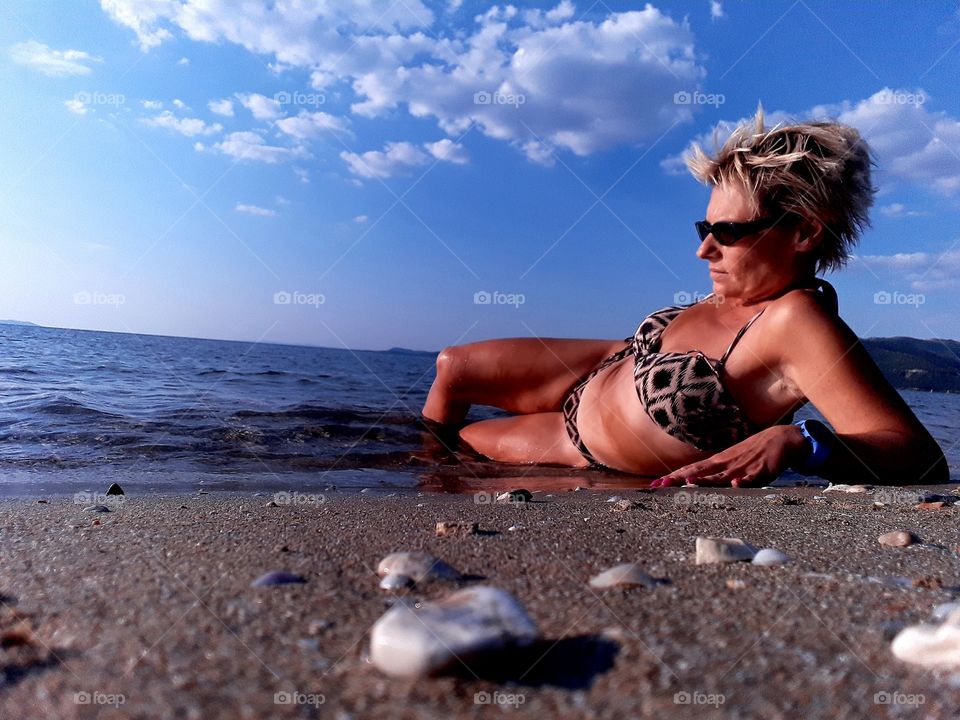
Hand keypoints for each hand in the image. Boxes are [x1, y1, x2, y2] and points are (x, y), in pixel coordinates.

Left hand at [650, 424, 806, 487]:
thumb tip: (696, 480)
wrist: (781, 439)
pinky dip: (744, 481)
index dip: (673, 477)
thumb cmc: (753, 452)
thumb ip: (715, 472)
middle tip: (661, 485)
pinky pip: (751, 478)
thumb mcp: (730, 461)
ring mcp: (742, 467)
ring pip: (721, 475)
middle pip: (699, 472)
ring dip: (705, 480)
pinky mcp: (761, 471)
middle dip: (679, 479)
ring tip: (689, 483)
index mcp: (718, 462)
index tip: (656, 484)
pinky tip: (736, 485)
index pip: (691, 470)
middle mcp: (726, 464)